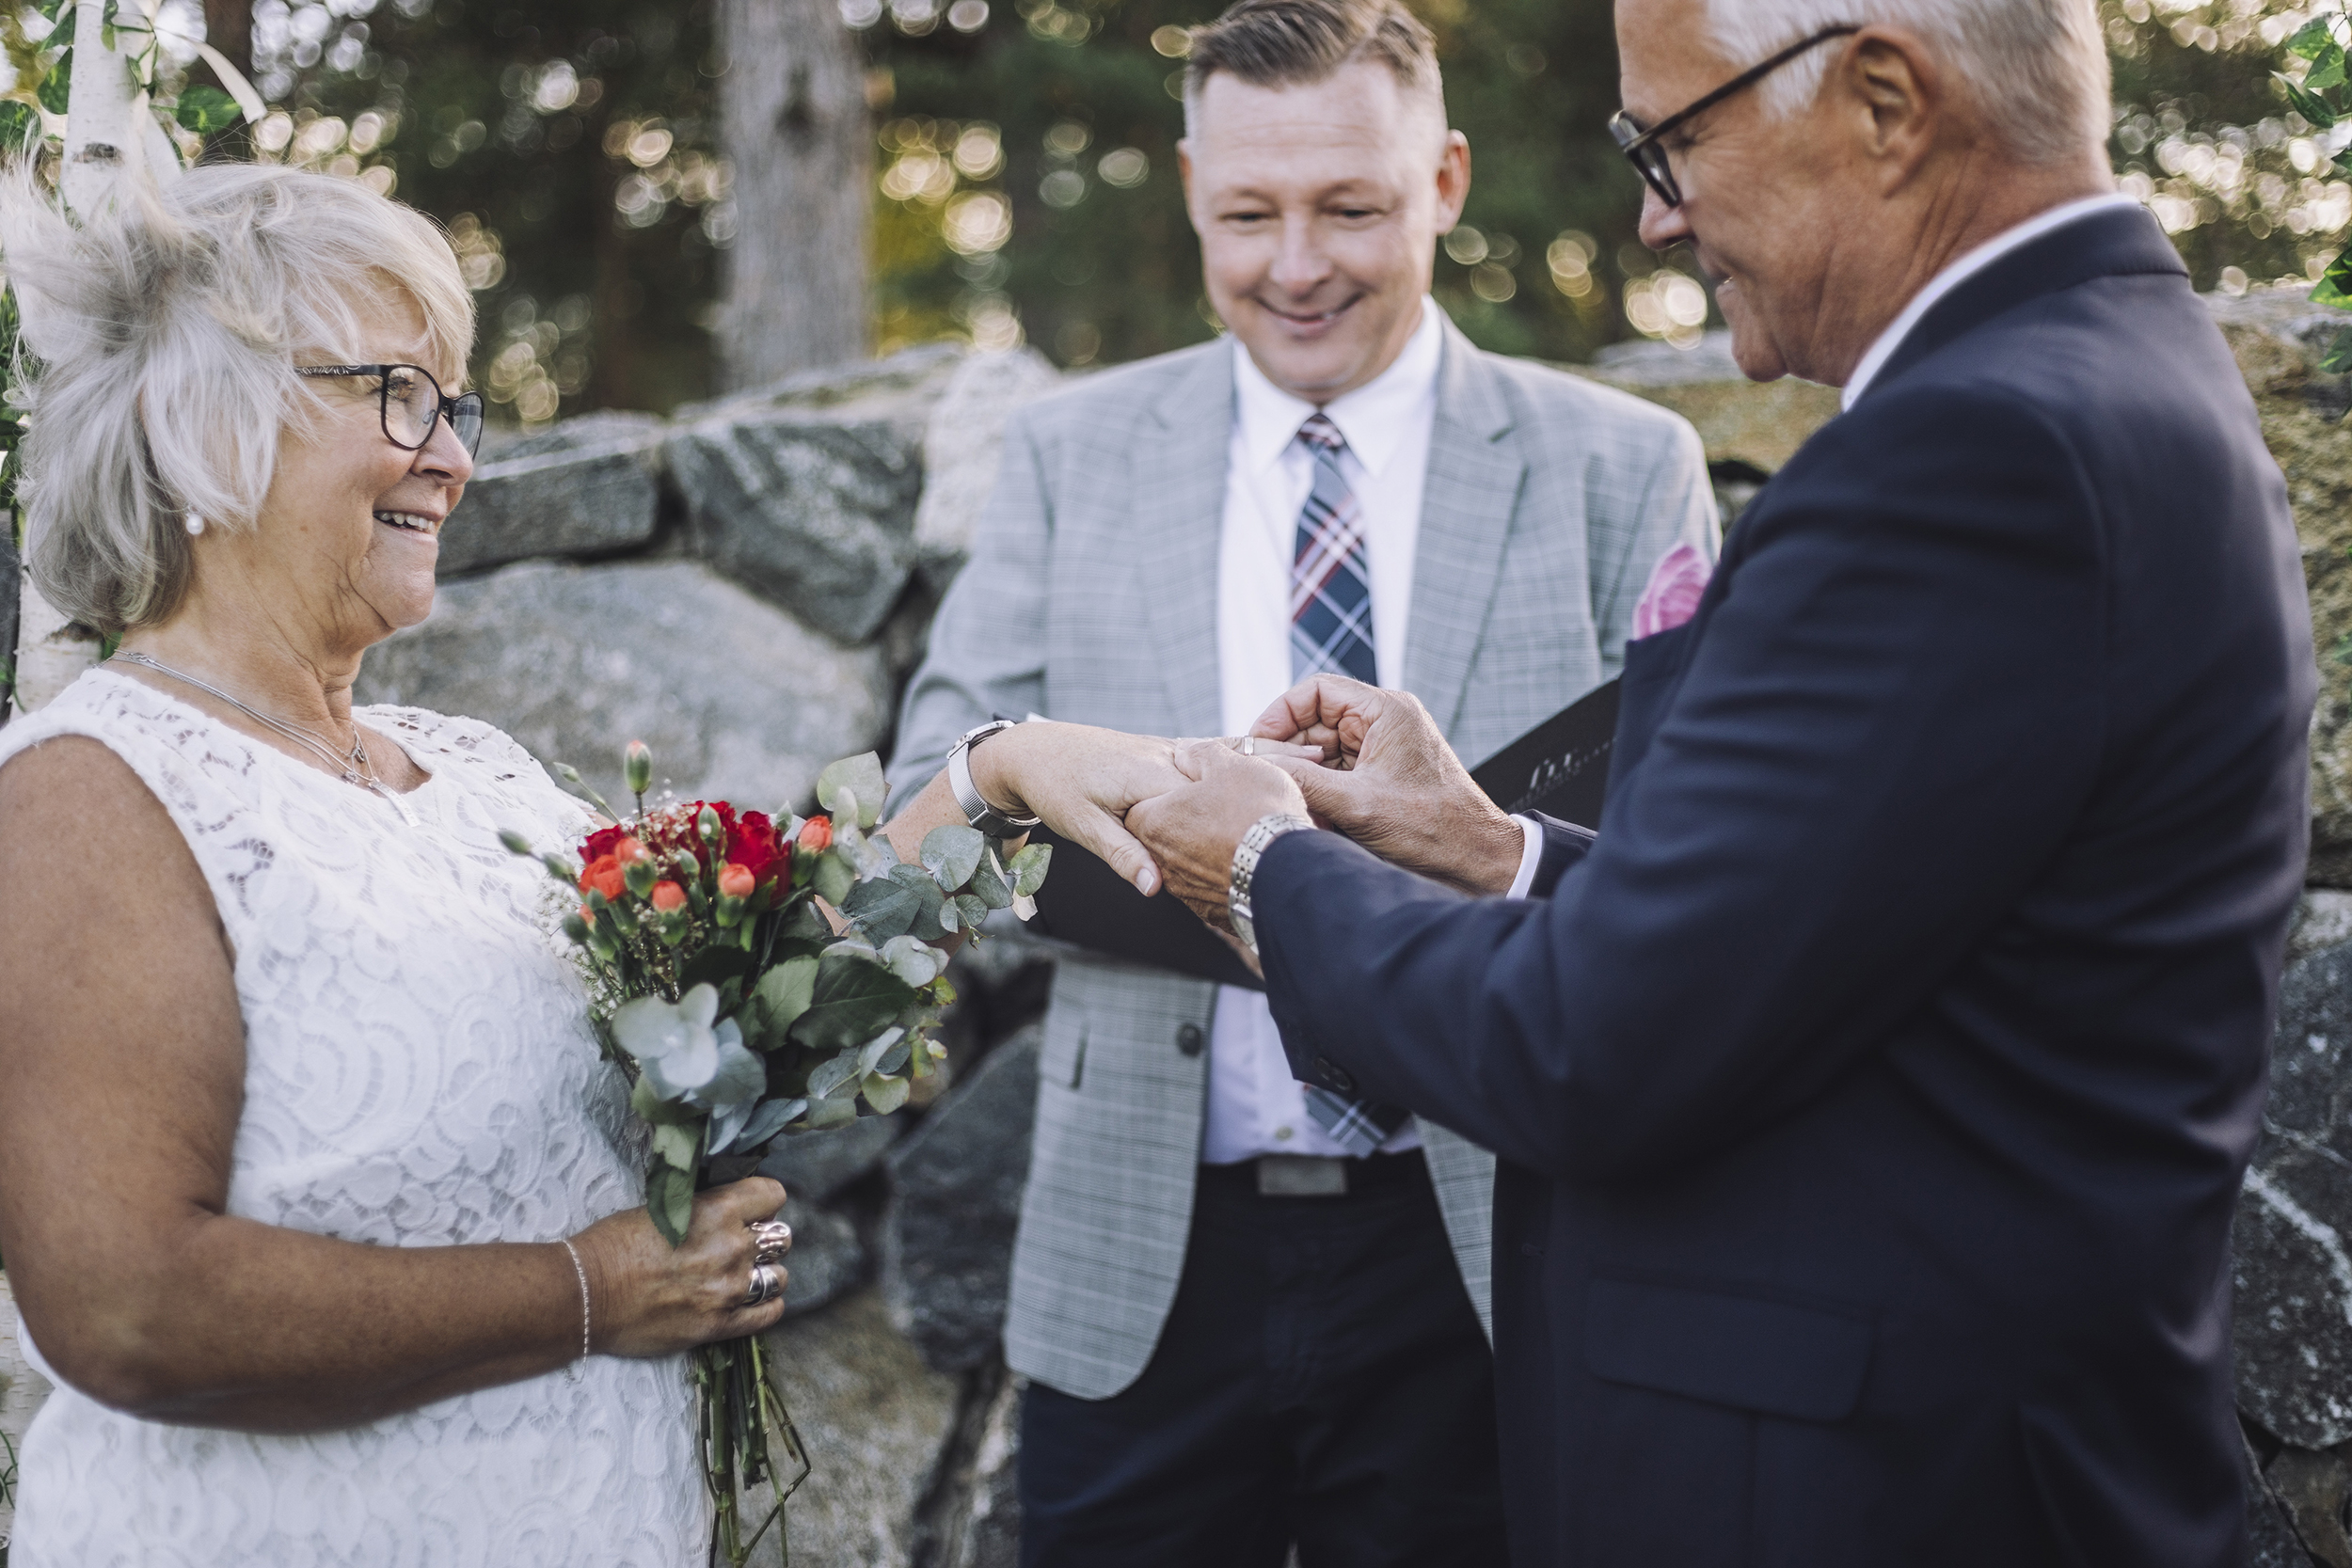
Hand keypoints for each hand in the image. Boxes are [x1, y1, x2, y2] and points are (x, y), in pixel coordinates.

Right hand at [571, 1177, 788, 1357]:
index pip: (772, 1196)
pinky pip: (768, 1315)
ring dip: (765, 1274)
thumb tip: (730, 1209)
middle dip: (763, 1239)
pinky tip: (754, 1302)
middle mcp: (731, 1248)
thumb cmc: (614, 1244)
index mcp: (717, 1211)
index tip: (751, 1210)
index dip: (763, 1202)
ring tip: (746, 1276)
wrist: (585, 1295)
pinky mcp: (719, 1326)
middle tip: (742, 1245)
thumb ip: (705, 1208)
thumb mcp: (665, 1207)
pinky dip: (767, 1307)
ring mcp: (728, 1290)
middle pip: (779, 1237)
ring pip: (779, 1276)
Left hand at [958, 721, 1188, 893]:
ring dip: (1202, 810)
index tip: (1196, 866)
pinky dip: (1193, 793)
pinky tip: (1190, 813)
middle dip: (1207, 827)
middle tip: (1198, 860)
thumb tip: (1155, 886)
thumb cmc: (1053, 786)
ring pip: (1203, 785)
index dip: (1203, 841)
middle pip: (1208, 798)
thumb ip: (1124, 856)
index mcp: (1152, 774)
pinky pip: (1190, 773)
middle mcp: (1165, 755)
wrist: (1032, 752)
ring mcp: (1164, 748)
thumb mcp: (1085, 827)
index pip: (1203, 811)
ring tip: (1195, 838)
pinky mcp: (1159, 750)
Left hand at [964, 723, 1314, 896]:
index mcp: (1154, 780)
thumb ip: (1124, 853)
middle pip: (1233, 766)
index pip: (1215, 780)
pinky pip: (1214, 762)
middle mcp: (1167, 769)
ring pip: (1228, 763)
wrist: (1034, 756)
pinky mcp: (1168, 765)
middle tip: (1326, 763)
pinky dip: (1244, 763)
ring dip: (1268, 764)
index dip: (1261, 779)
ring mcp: (1171, 766)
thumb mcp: (1084, 823)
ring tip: (1313, 765)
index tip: (1306, 781)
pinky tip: (1271, 770)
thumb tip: (1153, 889)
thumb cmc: (1058, 789)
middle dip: (1278, 766)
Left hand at [1126, 741, 1312, 931]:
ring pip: (1190, 863)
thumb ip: (1201, 755)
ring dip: (1209, 849)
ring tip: (1241, 834)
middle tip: (1221, 807)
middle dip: (1189, 821)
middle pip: (1167, 834)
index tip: (1193, 787)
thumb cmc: (1256, 811)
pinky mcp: (1212, 912)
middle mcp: (1162, 861)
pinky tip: (1249, 861)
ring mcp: (1186, 891)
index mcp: (1155, 822)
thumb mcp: (1229, 764)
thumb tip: (1187, 755)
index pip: (1142, 803)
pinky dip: (1226, 874)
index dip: (1168, 790)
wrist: (1290, 871)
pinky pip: (1213, 887)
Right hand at [1251, 675, 1524, 896]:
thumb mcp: (1356, 805)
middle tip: (1268, 782)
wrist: (1475, 860)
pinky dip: (1322, 792)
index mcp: (1386, 711)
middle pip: (1316, 722)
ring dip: (1305, 777)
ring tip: (1295, 806)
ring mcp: (1385, 748)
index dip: (1279, 714)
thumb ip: (1303, 782)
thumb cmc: (1432, 829)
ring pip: (1324, 751)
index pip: (1316, 691)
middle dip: (1290, 753)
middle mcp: (1386, 722)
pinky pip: (1339, 772)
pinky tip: (1315, 817)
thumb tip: (1258, 768)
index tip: (1256, 745)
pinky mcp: (1384, 774)